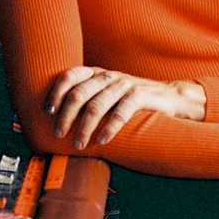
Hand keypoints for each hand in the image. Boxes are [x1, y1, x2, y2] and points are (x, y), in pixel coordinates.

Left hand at [45, 67, 205, 150]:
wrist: (170, 97)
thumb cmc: (132, 99)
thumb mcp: (108, 94)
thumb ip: (88, 98)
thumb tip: (57, 119)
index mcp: (97, 74)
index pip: (70, 75)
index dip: (56, 92)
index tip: (48, 111)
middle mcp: (109, 77)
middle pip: (79, 93)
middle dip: (66, 116)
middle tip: (59, 134)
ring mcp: (125, 85)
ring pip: (97, 105)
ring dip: (84, 128)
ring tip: (79, 144)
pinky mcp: (140, 96)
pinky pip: (121, 112)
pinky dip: (109, 128)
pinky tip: (103, 141)